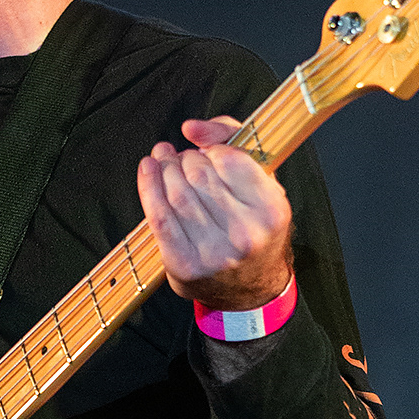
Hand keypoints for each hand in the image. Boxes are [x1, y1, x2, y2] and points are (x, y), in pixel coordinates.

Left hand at [137, 115, 292, 310]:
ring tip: (162, 159)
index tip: (203, 153)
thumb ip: (231, 141)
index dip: (210, 150)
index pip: (230, 159)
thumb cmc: (254, 227)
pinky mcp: (184, 265)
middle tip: (177, 157)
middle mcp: (246, 234)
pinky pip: (159, 218)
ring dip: (164, 169)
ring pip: (177, 193)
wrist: (251, 290)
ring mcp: (214, 253)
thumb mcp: (261, 183)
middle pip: (199, 175)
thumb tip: (191, 128)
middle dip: (182, 159)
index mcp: (271, 210)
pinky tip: (147, 169)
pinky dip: (148, 188)